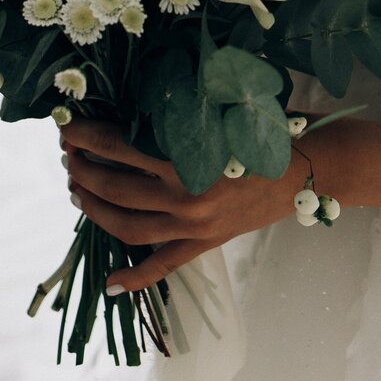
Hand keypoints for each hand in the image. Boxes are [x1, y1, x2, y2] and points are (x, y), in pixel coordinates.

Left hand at [60, 118, 300, 293]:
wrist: (312, 166)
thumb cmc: (270, 126)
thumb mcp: (224, 107)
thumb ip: (182, 108)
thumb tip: (134, 96)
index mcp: (189, 159)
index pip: (121, 147)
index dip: (89, 137)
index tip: (68, 126)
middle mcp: (186, 198)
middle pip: (116, 187)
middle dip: (84, 169)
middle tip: (68, 155)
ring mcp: (194, 228)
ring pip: (128, 226)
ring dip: (95, 208)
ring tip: (77, 189)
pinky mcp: (206, 245)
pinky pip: (165, 266)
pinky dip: (136, 278)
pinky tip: (111, 284)